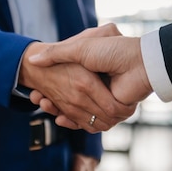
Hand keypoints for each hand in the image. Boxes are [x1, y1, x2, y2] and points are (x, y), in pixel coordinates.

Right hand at [28, 23, 151, 128]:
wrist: (138, 62)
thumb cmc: (111, 50)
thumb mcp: (80, 47)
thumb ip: (57, 53)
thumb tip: (33, 59)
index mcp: (89, 74)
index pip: (64, 86)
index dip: (50, 89)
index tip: (36, 90)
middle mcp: (95, 88)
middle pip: (67, 101)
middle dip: (50, 100)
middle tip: (37, 96)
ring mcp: (103, 100)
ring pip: (74, 112)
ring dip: (58, 110)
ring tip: (44, 103)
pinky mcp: (111, 112)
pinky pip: (89, 122)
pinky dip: (73, 121)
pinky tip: (59, 116)